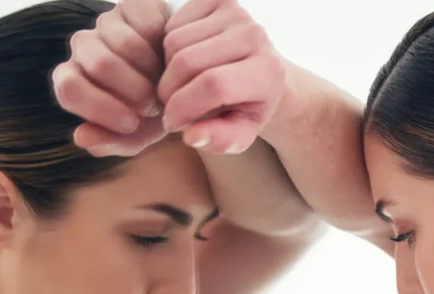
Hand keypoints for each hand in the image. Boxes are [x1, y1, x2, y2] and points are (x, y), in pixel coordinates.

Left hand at [53, 0, 168, 155]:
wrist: (185, 85)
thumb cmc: (155, 113)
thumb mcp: (137, 135)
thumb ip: (110, 141)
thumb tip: (82, 137)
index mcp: (74, 79)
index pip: (68, 88)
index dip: (100, 108)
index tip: (132, 123)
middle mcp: (84, 47)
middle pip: (99, 63)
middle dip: (133, 91)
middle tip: (154, 106)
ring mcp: (107, 23)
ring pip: (124, 44)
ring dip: (152, 72)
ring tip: (165, 85)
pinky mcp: (133, 6)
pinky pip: (146, 23)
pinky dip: (163, 46)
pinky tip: (170, 60)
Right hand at [158, 0, 286, 153]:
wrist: (263, 72)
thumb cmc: (249, 107)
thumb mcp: (241, 133)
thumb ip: (220, 140)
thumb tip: (191, 137)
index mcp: (267, 71)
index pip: (214, 85)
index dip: (184, 107)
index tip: (172, 123)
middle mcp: (255, 36)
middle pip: (188, 62)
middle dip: (169, 91)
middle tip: (170, 108)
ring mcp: (236, 13)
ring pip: (175, 43)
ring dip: (166, 70)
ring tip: (180, 87)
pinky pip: (173, 25)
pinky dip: (167, 48)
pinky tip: (183, 63)